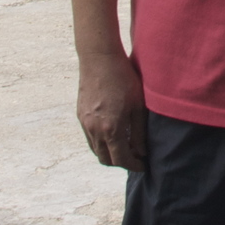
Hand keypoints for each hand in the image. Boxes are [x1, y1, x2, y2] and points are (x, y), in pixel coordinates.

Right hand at [77, 50, 148, 168]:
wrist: (99, 58)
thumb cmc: (123, 78)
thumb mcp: (138, 106)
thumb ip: (139, 132)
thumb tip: (141, 152)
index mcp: (111, 129)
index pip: (122, 160)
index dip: (134, 166)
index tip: (144, 165)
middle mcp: (94, 130)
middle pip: (106, 160)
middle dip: (121, 163)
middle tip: (135, 157)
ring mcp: (84, 123)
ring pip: (96, 150)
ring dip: (109, 154)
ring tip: (125, 146)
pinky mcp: (80, 116)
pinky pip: (90, 138)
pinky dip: (101, 143)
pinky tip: (113, 133)